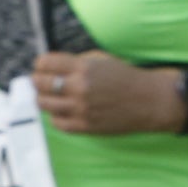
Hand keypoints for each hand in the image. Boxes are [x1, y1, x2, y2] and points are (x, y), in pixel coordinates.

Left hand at [27, 49, 175, 136]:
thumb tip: (50, 68)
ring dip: (44, 99)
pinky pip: (58, 123)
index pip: (45, 63)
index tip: (42, 68)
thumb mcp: (100, 60)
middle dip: (38, 81)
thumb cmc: (125, 78)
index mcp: (83, 67)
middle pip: (40, 83)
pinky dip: (56, 116)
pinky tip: (62, 111)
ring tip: (49, 97)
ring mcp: (82, 108)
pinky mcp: (86, 126)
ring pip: (44, 104)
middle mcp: (80, 87)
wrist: (149, 101)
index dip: (40, 65)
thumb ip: (75, 63)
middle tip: (41, 82)